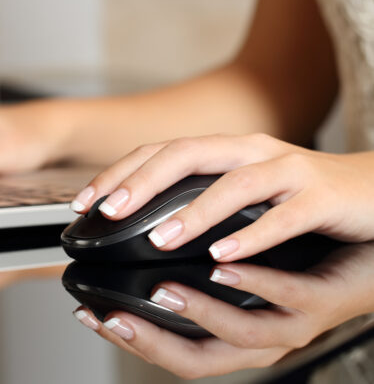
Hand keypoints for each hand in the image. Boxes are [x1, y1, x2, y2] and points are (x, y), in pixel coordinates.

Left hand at [69, 133, 373, 260]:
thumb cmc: (303, 195)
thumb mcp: (243, 191)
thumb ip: (200, 196)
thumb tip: (144, 219)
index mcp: (225, 151)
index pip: (160, 152)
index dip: (119, 173)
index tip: (83, 201)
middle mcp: (250, 152)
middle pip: (184, 154)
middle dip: (140, 182)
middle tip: (106, 212)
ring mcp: (288, 170)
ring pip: (232, 184)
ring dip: (191, 213)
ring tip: (157, 239)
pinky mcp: (322, 196)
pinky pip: (284, 215)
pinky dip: (252, 235)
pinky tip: (222, 254)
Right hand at [72, 243, 373, 378]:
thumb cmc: (307, 255)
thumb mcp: (244, 262)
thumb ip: (199, 258)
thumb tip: (147, 238)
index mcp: (237, 331)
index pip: (176, 353)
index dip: (132, 342)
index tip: (92, 316)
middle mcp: (262, 337)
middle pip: (200, 360)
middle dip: (151, 341)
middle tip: (113, 316)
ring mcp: (294, 322)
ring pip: (243, 333)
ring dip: (198, 312)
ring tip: (163, 292)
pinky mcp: (326, 298)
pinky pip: (290, 297)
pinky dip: (254, 284)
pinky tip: (226, 264)